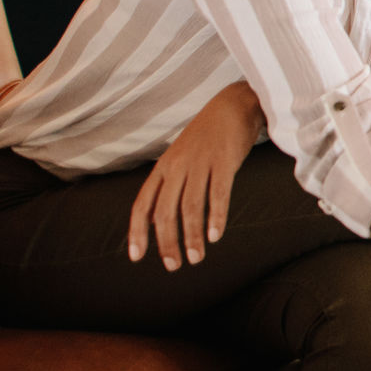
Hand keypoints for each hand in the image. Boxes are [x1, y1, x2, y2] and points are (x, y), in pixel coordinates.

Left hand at [128, 80, 262, 269]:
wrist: (234, 105)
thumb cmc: (208, 135)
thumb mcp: (180, 157)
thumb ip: (168, 186)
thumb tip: (154, 219)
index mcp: (163, 168)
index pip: (142, 204)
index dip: (137, 232)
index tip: (136, 257)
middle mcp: (177, 167)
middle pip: (165, 211)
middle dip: (167, 242)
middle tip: (174, 265)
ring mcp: (200, 163)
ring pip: (191, 207)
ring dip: (192, 236)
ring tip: (195, 258)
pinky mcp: (224, 161)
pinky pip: (218, 194)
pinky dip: (216, 217)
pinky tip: (215, 236)